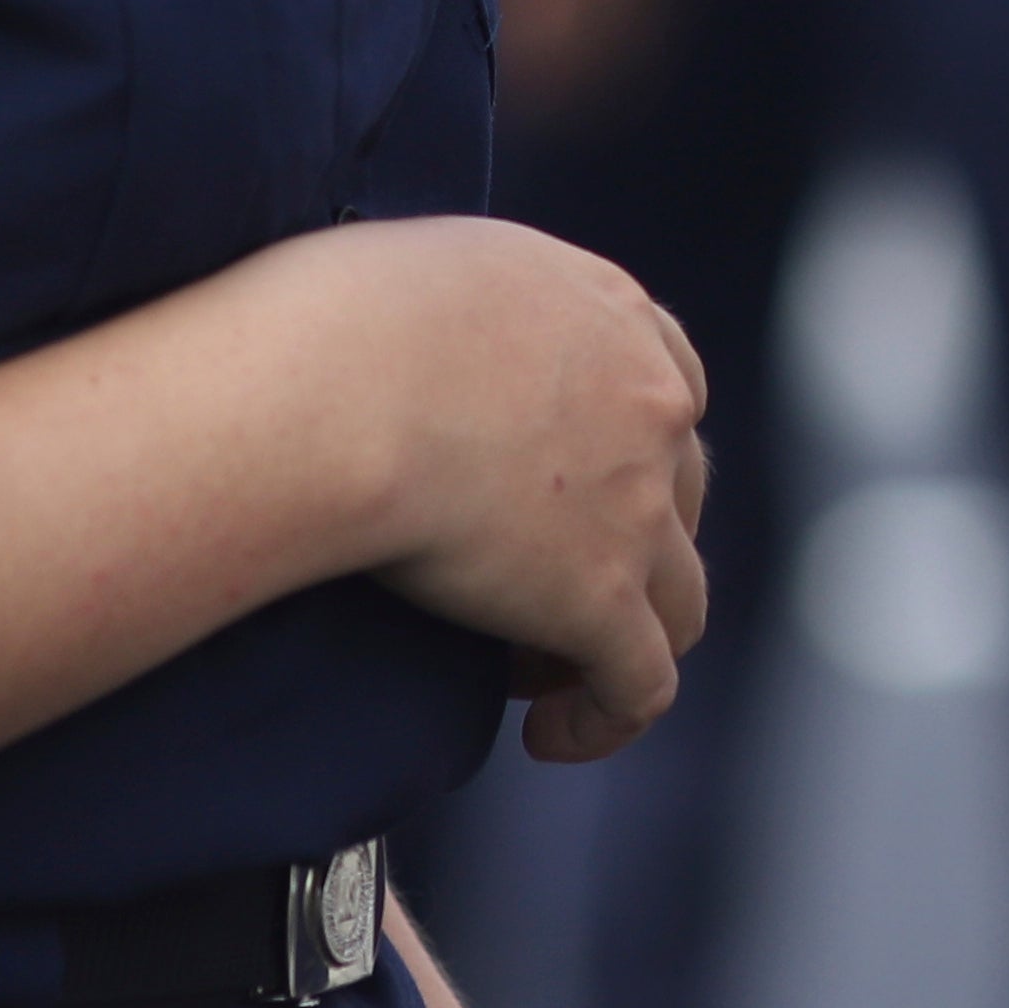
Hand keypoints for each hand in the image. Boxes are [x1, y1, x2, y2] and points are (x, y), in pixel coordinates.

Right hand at [334, 219, 712, 758]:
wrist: (335, 386)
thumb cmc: (332, 317)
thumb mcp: (427, 268)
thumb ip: (463, 306)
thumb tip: (413, 338)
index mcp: (608, 310)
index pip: (663, 383)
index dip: (625, 451)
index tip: (561, 495)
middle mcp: (647, 400)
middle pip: (676, 493)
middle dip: (621, 546)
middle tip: (529, 589)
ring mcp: (638, 505)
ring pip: (675, 599)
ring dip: (620, 640)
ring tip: (539, 677)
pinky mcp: (600, 599)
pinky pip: (640, 686)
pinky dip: (606, 720)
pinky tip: (548, 738)